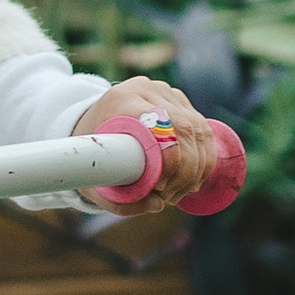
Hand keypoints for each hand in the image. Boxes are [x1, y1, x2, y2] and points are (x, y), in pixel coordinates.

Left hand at [73, 77, 218, 209]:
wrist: (90, 125)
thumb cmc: (93, 156)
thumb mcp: (95, 180)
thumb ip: (122, 200)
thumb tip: (158, 205)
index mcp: (122, 100)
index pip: (162, 128)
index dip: (171, 163)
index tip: (161, 189)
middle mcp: (146, 90)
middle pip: (185, 129)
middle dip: (187, 171)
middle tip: (171, 196)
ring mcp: (165, 91)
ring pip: (198, 130)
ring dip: (198, 168)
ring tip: (180, 192)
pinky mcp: (179, 99)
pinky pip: (203, 129)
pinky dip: (204, 157)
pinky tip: (193, 178)